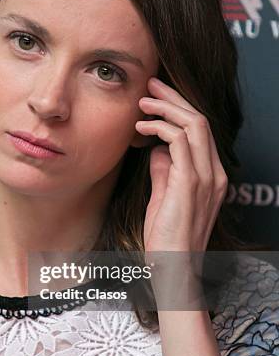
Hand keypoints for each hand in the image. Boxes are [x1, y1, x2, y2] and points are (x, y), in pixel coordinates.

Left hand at [136, 77, 228, 254]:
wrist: (173, 269)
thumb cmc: (166, 239)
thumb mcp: (164, 198)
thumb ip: (165, 172)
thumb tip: (157, 150)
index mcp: (211, 176)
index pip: (200, 131)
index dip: (179, 109)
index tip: (156, 98)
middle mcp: (214, 174)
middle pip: (200, 120)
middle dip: (174, 98)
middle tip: (151, 86)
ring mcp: (206, 178)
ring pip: (194, 124)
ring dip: (166, 109)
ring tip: (142, 104)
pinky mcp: (190, 184)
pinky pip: (180, 142)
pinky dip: (160, 129)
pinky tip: (141, 129)